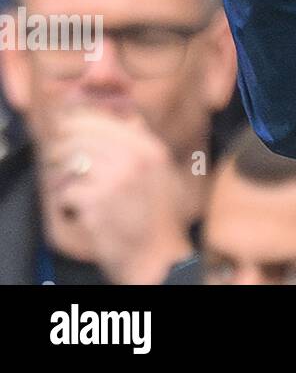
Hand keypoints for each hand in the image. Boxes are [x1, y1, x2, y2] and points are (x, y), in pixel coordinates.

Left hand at [43, 108, 193, 284]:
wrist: (156, 254)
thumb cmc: (157, 214)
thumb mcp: (162, 170)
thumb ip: (144, 144)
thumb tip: (126, 118)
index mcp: (150, 148)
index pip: (105, 119)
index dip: (79, 122)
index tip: (66, 129)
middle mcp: (135, 158)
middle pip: (81, 136)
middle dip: (62, 146)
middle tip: (55, 157)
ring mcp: (116, 179)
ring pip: (70, 160)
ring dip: (61, 173)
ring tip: (63, 183)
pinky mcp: (97, 202)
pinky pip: (66, 190)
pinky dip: (65, 200)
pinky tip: (75, 208)